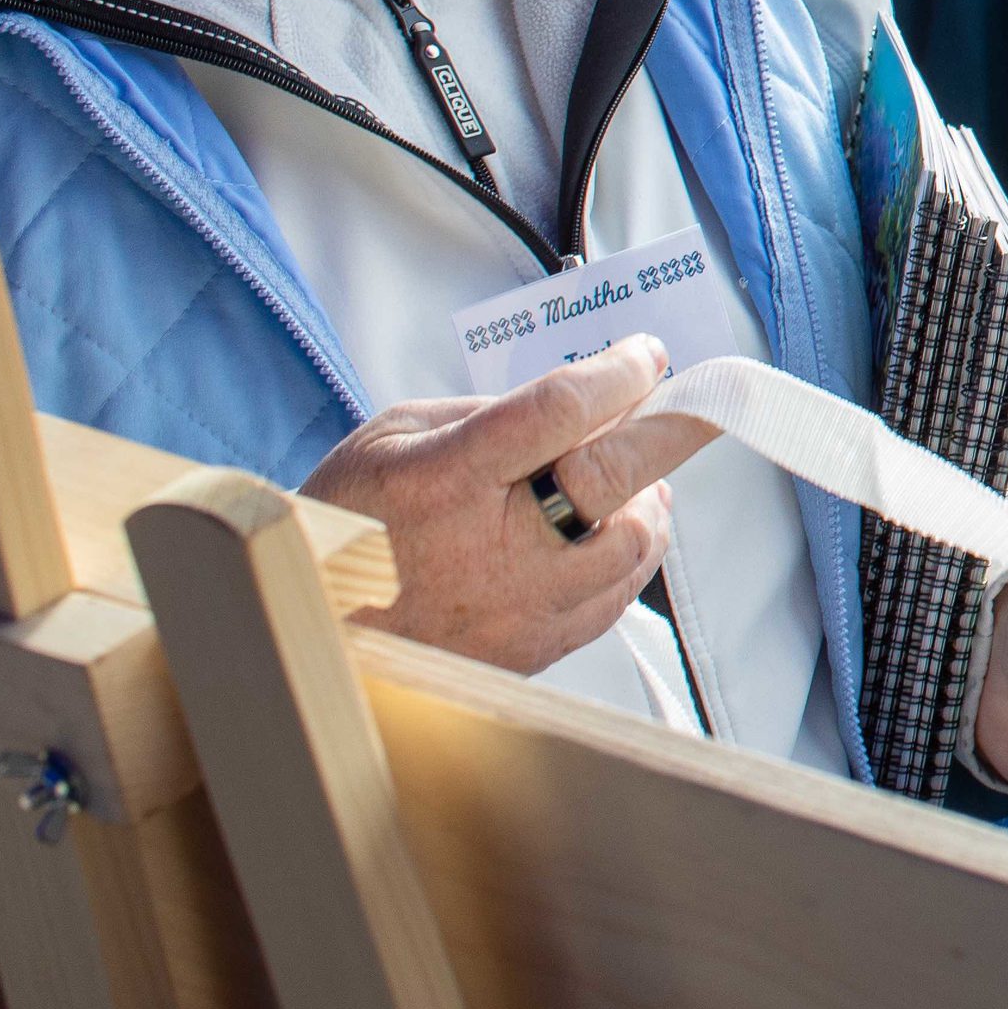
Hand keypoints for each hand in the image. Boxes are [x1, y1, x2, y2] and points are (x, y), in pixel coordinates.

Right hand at [299, 336, 721, 672]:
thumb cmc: (349, 522)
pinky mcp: (531, 652)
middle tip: (699, 403)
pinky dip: (628, 556)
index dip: (618, 375)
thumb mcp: (394, 436)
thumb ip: (490, 414)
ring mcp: (515, 610)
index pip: (558, 411)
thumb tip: (588, 404)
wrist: (307, 632)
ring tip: (638, 478)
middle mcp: (488, 550)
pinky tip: (614, 531)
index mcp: (444, 481)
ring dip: (650, 500)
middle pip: (614, 478)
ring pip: (633, 546)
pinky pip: (614, 600)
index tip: (648, 356)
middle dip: (672, 430)